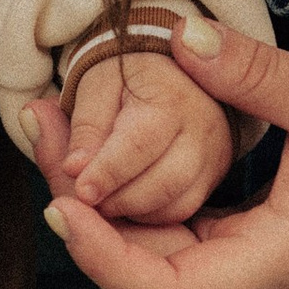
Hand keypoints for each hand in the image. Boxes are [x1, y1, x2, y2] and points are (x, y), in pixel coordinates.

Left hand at [28, 21, 288, 288]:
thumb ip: (257, 75)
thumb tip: (179, 35)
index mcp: (272, 261)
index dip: (106, 257)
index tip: (65, 203)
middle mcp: (248, 278)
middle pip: (141, 270)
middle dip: (82, 208)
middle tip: (42, 131)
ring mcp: (244, 265)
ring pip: (150, 252)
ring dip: (101, 198)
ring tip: (55, 129)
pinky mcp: (244, 243)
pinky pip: (172, 233)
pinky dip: (133, 194)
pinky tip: (105, 146)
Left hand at [48, 45, 235, 225]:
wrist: (170, 73)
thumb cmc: (127, 78)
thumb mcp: (97, 87)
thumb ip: (85, 127)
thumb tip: (75, 169)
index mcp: (170, 100)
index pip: (138, 145)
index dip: (107, 173)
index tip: (81, 192)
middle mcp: (200, 130)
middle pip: (163, 183)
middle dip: (119, 199)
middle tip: (87, 198)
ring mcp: (213, 155)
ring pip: (175, 204)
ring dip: (133, 210)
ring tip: (105, 198)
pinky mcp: (212, 175)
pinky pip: (183, 209)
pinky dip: (151, 215)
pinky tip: (128, 201)